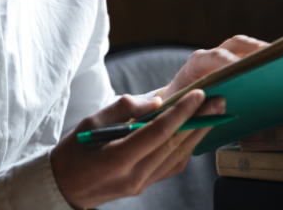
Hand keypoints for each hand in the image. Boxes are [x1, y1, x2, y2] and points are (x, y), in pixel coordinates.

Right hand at [50, 89, 225, 208]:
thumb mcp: (89, 122)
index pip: (158, 133)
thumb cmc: (74, 151)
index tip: (198, 94)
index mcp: (118, 159)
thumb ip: (122, 109)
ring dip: (198, 134)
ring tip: (213, 113)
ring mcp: (141, 184)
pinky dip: (186, 147)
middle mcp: (134, 175)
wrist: (64, 187)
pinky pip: (172, 165)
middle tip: (218, 100)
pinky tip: (195, 131)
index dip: (181, 112)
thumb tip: (155, 100)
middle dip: (199, 121)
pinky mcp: (145, 185)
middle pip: (174, 145)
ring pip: (178, 156)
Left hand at [161, 35, 267, 99]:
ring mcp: (220, 58)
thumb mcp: (184, 109)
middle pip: (236, 44)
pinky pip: (247, 56)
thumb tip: (222, 105)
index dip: (233, 61)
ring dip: (263, 51)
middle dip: (256, 48)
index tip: (249, 71)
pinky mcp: (228, 64)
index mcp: (196, 64)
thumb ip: (200, 108)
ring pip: (244, 47)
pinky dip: (261, 59)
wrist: (172, 104)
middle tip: (276, 58)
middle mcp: (210, 56)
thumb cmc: (178, 107)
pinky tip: (275, 69)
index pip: (216, 56)